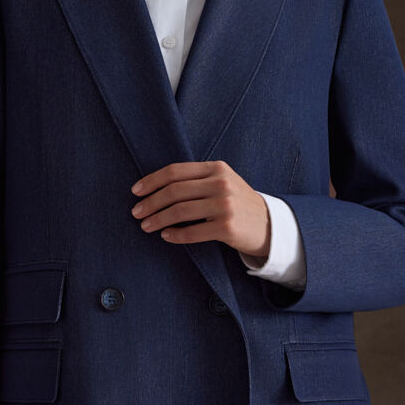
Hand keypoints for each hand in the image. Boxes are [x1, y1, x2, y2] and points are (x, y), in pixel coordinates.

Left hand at [130, 159, 270, 258]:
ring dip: (158, 219)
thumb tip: (155, 187)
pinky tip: (166, 236)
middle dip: (151, 202)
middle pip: (174, 191)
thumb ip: (196, 179)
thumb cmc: (236, 203)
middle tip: (136, 212)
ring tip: (146, 225)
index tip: (136, 191)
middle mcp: (221, 183)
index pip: (175, 171)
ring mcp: (225, 205)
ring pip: (180, 211)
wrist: (268, 224)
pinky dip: (175, 235)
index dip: (152, 180)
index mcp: (216, 168)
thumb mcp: (221, 182)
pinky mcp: (227, 227)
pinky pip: (192, 232)